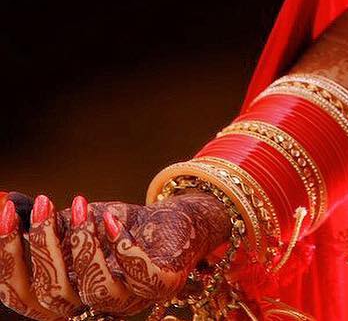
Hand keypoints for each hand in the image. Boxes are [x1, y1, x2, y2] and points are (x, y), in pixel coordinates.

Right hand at [0, 189, 232, 318]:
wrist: (170, 221)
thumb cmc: (117, 226)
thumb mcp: (75, 222)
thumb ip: (47, 225)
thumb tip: (10, 203)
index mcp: (62, 297)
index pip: (21, 294)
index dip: (8, 258)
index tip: (7, 212)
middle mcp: (89, 306)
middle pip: (53, 295)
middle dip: (43, 246)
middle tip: (45, 202)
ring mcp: (127, 299)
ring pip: (96, 290)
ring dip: (84, 245)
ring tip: (83, 205)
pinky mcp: (162, 284)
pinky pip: (142, 278)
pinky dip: (126, 250)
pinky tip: (112, 221)